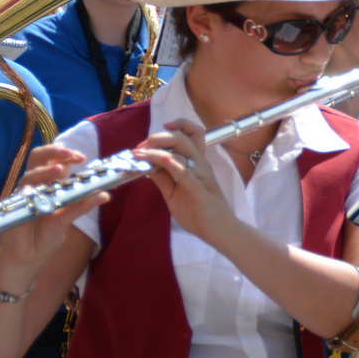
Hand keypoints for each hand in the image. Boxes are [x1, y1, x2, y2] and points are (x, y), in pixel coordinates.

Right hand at [0, 145, 106, 273]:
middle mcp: (35, 185)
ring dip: (44, 172)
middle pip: (38, 159)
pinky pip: (19, 197)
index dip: (66, 155)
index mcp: (50, 184)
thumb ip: (82, 205)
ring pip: (29, 175)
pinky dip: (26, 191)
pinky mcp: (12, 207)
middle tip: (69, 156)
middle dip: (53, 152)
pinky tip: (31, 190)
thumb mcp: (67, 219)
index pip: (56, 162)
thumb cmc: (46, 235)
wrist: (28, 256)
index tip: (82, 157)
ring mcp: (22, 194)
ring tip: (58, 171)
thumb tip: (105, 194)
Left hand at [133, 120, 239, 246]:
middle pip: (182, 139)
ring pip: (180, 153)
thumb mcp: (173, 193)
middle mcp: (201, 165)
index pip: (193, 135)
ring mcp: (201, 177)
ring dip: (156, 151)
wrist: (219, 231)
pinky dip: (171, 164)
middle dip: (158, 137)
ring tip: (139, 155)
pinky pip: (185, 173)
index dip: (178, 126)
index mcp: (197, 163)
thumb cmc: (199, 212)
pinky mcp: (199, 191)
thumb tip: (146, 165)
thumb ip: (163, 178)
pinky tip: (160, 160)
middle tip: (141, 146)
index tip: (159, 130)